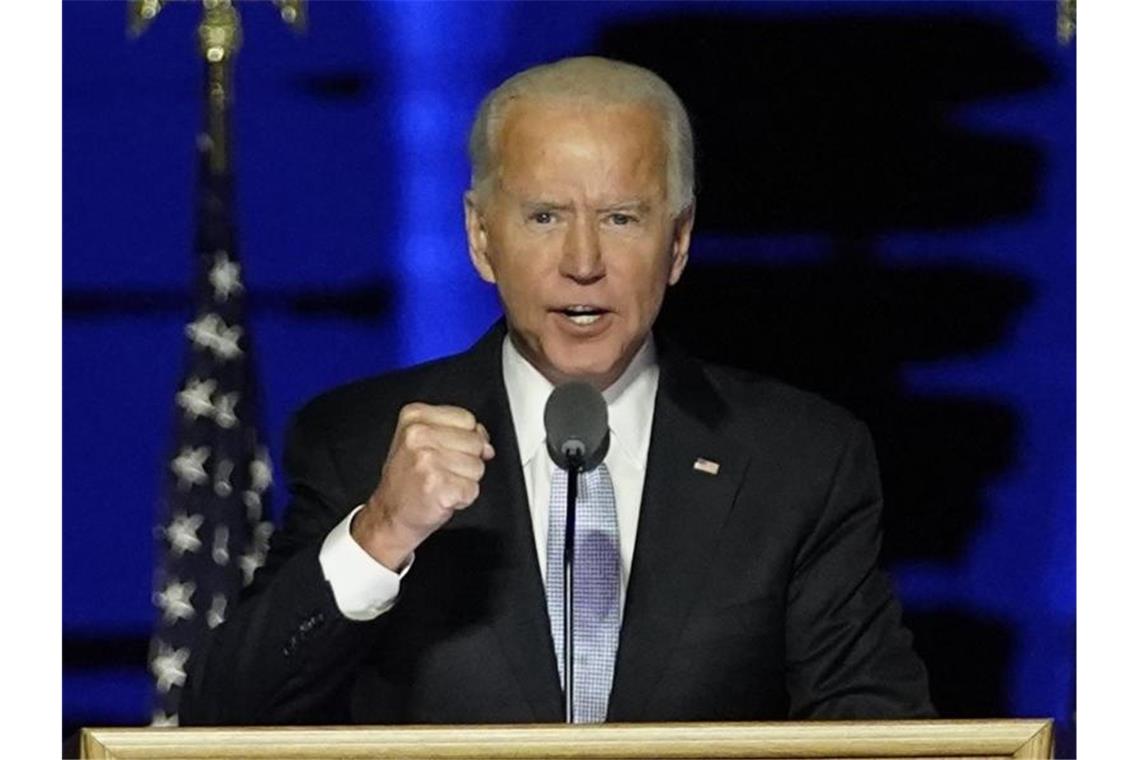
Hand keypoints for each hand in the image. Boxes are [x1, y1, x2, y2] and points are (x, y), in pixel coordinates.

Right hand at [352, 403, 494, 570]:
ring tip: (440, 484)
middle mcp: (418, 435)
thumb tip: (487, 444)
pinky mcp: (437, 485)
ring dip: (464, 481)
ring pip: (477, 466)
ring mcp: (427, 460)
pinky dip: (462, 498)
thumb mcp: (424, 442)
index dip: (464, 439)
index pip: (467, 418)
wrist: (389, 515)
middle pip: (476, 442)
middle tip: (440, 471)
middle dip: (466, 461)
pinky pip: (473, 489)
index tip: (444, 452)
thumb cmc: (408, 481)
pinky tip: (442, 497)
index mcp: (414, 416)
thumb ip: (458, 433)